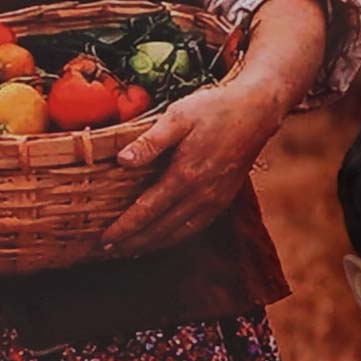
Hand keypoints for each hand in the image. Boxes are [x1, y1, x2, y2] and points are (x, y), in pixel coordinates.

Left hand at [106, 76, 292, 257]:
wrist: (256, 111)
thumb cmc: (214, 109)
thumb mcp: (178, 116)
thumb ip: (150, 141)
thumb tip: (122, 161)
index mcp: (186, 176)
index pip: (147, 211)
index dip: (124, 228)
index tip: (104, 240)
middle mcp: (202, 194)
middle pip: (160, 229)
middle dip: (132, 243)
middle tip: (107, 251)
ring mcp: (215, 200)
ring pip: (179, 233)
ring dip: (152, 245)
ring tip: (129, 251)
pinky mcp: (224, 199)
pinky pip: (195, 227)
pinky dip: (175, 238)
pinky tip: (162, 238)